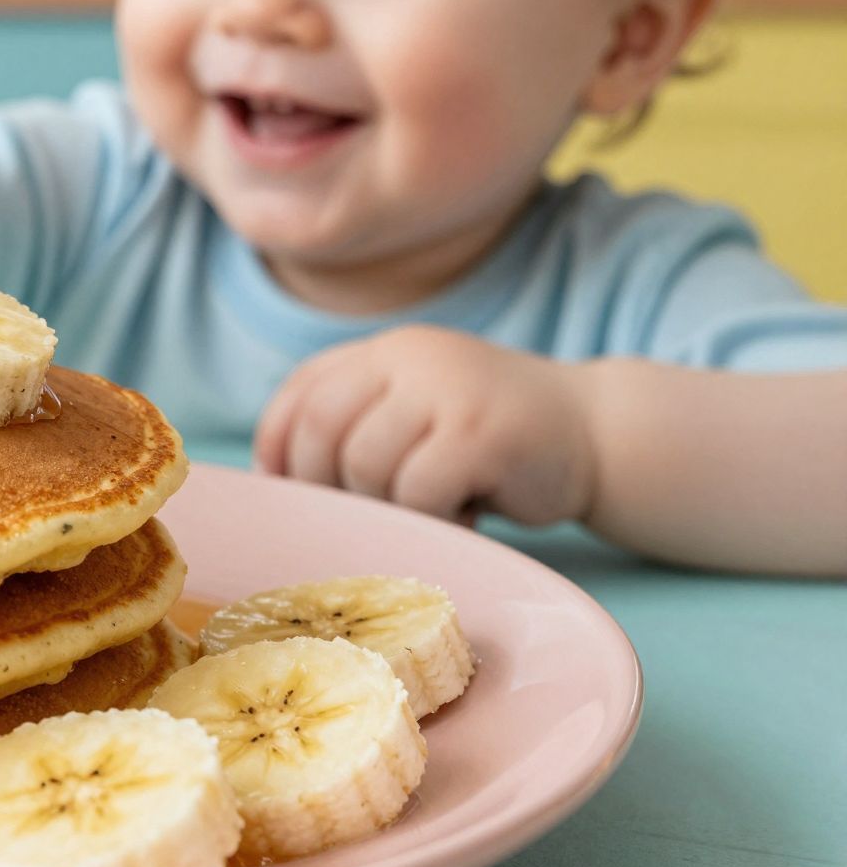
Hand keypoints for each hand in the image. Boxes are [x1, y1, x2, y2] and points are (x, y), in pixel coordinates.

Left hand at [253, 326, 596, 527]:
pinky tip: (465, 511)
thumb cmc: (487, 438)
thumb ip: (354, 421)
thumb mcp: (413, 411)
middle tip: (364, 511)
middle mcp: (410, 357)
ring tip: (429, 506)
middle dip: (326, 483)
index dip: (278, 446)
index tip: (285, 490)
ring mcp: (447, 390)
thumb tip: (272, 477)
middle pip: (321, 428)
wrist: (595, 431)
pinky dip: (430, 516)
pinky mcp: (482, 432)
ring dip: (386, 504)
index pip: (301, 392)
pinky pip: (417, 490)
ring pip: (364, 464)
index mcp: (384, 351)